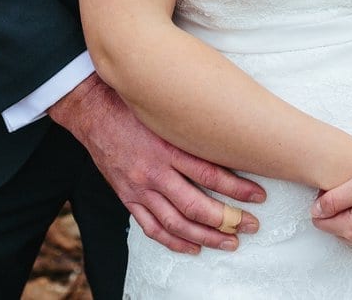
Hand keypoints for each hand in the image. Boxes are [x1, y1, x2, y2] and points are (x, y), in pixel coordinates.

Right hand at [49, 74, 264, 254]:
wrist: (92, 109)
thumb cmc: (132, 104)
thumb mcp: (166, 110)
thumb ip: (193, 125)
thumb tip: (229, 132)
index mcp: (167, 146)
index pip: (210, 174)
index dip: (238, 188)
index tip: (259, 196)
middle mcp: (153, 170)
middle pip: (196, 205)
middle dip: (228, 219)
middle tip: (251, 225)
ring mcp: (139, 187)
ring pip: (177, 223)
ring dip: (206, 236)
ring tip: (229, 242)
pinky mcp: (127, 196)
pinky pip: (152, 227)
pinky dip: (173, 241)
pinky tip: (193, 247)